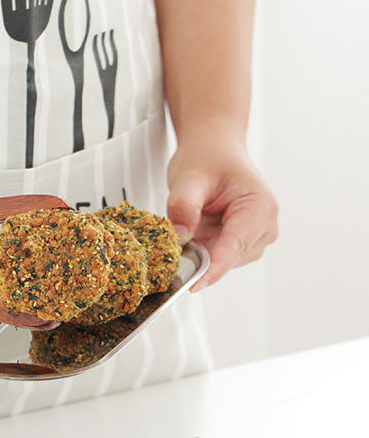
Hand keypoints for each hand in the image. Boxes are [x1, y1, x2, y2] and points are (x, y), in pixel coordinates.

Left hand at [165, 124, 277, 290]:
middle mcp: (264, 226)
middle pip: (227, 258)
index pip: (234, 246)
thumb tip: (180, 236)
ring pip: (221, 262)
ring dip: (200, 253)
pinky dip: (201, 251)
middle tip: (173, 244)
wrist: (214, 152)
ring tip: (189, 224)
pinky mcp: (242, 245)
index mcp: (260, 207)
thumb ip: (183, 206)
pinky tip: (194, 232)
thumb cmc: (208, 159)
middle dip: (199, 258)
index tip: (192, 285)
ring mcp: (255, 238)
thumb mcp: (188, 178)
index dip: (212, 268)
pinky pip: (217, 258)